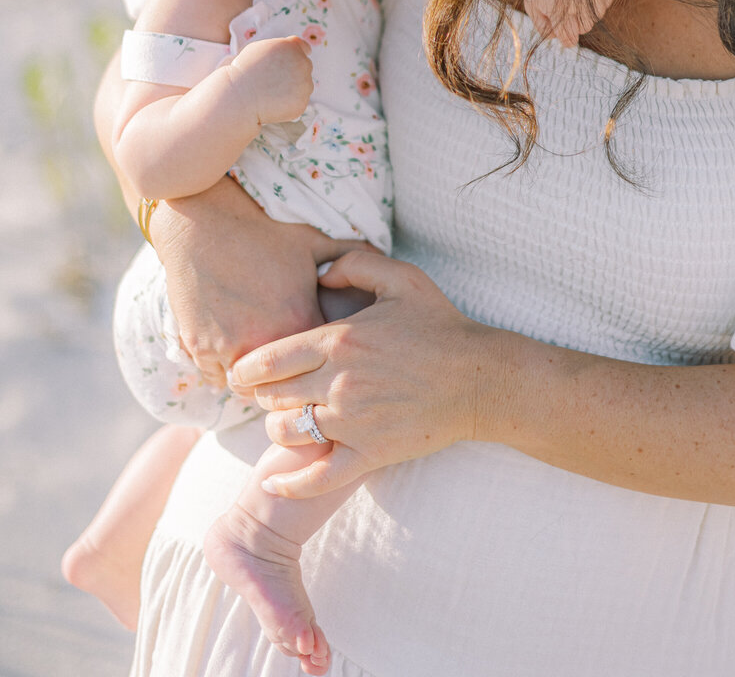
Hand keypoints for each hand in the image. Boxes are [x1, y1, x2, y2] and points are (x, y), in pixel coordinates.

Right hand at [149, 176, 365, 385]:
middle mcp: (266, 340)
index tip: (326, 363)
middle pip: (286, 387)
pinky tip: (235, 354)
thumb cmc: (262, 231)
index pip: (322, 366)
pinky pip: (218, 379)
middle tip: (295, 376)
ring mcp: (229, 348)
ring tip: (265, 368)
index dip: (324, 366)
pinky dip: (226, 372)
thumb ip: (351, 257)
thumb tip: (385, 254)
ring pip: (249, 389)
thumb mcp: (312, 242)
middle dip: (292, 383)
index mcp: (299, 319)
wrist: (203, 221)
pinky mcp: (200, 348)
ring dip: (257, 382)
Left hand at [228, 252, 491, 496]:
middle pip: (271, 396)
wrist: (480, 379)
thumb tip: (320, 272)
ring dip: (278, 428)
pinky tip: (273, 482)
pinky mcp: (369, 454)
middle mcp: (339, 382)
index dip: (246, 369)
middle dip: (262, 396)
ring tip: (286, 422)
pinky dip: (289, 483)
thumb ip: (356, 265)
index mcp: (340, 340)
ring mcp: (353, 422)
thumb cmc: (441, 326)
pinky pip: (317, 478)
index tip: (239, 374)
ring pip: (286, 433)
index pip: (269, 359)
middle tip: (267, 395)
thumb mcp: (402, 279)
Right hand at [229, 35, 313, 123]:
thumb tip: (305, 49)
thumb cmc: (245, 70)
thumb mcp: (262, 47)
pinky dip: (289, 103)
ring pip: (303, 86)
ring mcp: (305, 85)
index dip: (294, 56)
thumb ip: (283, 45)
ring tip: (271, 92)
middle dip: (293, 72)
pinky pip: (298, 101)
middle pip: (304, 68)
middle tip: (272, 80)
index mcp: (292, 47)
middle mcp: (303, 64)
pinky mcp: (302, 103)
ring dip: (292, 88)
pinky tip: (273, 102)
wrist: (239, 95)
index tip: (284, 63)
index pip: (304, 48)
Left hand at [511, 0, 613, 47]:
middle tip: (566, 14)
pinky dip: (599, 2)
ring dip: (587, 14)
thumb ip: (544, 27)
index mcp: (557, 7)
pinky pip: (607, 1)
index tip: (566, 39)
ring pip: (596, 16)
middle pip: (584, 27)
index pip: (568, 36)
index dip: (567, 39)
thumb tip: (564, 42)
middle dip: (575, 25)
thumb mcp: (533, 6)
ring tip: (575, 3)